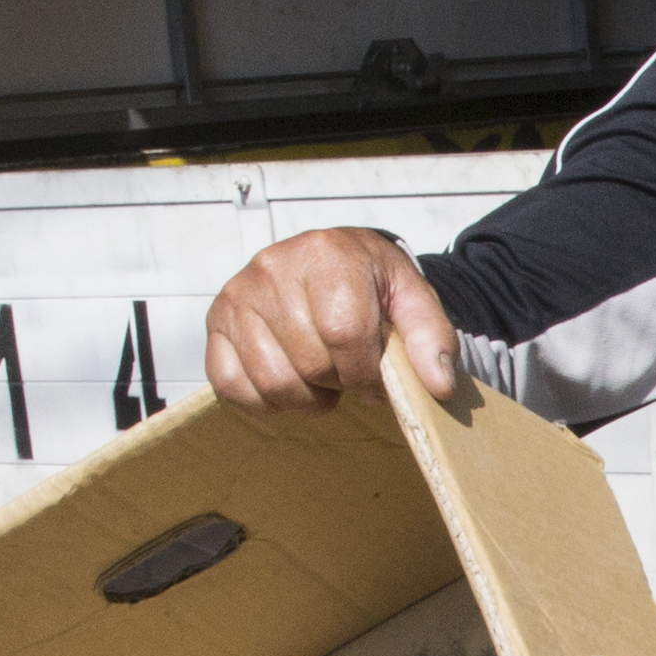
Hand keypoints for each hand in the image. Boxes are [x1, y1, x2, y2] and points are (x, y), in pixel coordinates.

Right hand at [200, 227, 453, 409]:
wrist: (334, 259)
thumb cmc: (372, 283)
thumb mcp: (413, 299)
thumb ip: (432, 338)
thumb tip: (438, 384)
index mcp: (327, 255)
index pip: (345, 334)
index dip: (366, 372)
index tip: (375, 378)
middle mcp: (273, 268)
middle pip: (310, 363)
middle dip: (339, 382)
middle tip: (348, 372)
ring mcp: (239, 295)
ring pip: (273, 381)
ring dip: (306, 397)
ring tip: (322, 377)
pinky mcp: (217, 322)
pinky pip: (230, 384)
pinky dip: (264, 400)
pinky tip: (290, 381)